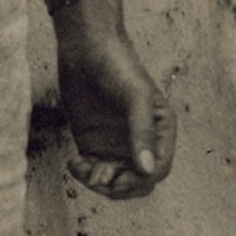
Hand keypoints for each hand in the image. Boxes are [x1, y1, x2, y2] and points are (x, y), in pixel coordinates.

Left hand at [54, 0, 174, 198]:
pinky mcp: (94, 146)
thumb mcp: (134, 97)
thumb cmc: (117, 66)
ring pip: (115, 182)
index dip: (143, 179)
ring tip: (83, 169)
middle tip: (100, 177)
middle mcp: (141, 142)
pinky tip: (74, 163)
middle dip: (121, 187)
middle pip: (139, 182)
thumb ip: (142, 133)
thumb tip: (146, 170)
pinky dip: (84, 175)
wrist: (86, 49)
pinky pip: (93, 173)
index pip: (160, 168)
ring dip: (100, 184)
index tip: (120, 177)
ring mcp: (117, 145)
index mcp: (161, 130)